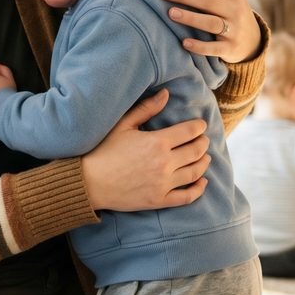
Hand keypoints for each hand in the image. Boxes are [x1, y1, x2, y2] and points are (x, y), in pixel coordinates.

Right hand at [81, 89, 211, 210]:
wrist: (88, 182)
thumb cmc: (103, 150)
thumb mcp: (123, 125)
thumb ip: (146, 109)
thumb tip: (166, 94)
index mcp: (157, 142)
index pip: (189, 131)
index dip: (198, 126)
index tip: (200, 125)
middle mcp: (165, 163)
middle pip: (196, 151)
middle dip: (203, 143)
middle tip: (203, 139)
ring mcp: (163, 184)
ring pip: (195, 172)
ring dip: (204, 162)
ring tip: (205, 157)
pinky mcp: (159, 200)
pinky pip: (187, 196)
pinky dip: (198, 189)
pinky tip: (202, 182)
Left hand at [161, 0, 262, 62]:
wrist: (251, 39)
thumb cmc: (230, 8)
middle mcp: (235, 9)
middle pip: (208, 0)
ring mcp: (234, 29)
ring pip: (211, 22)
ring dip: (191, 18)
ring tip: (170, 13)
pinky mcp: (231, 48)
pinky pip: (215, 48)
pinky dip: (200, 46)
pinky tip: (184, 43)